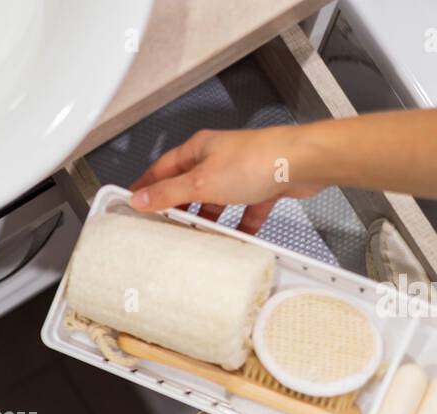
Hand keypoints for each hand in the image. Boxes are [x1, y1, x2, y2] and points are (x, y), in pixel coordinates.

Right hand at [129, 126, 323, 233]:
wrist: (302, 163)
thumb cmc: (256, 160)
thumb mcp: (201, 182)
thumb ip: (169, 193)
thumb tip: (140, 199)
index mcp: (198, 150)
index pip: (162, 168)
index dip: (146, 186)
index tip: (134, 202)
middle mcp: (218, 158)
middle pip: (189, 186)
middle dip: (178, 207)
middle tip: (164, 227)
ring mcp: (240, 173)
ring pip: (216, 200)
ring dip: (208, 218)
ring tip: (198, 236)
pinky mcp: (261, 187)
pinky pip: (244, 211)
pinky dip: (239, 226)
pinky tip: (237, 239)